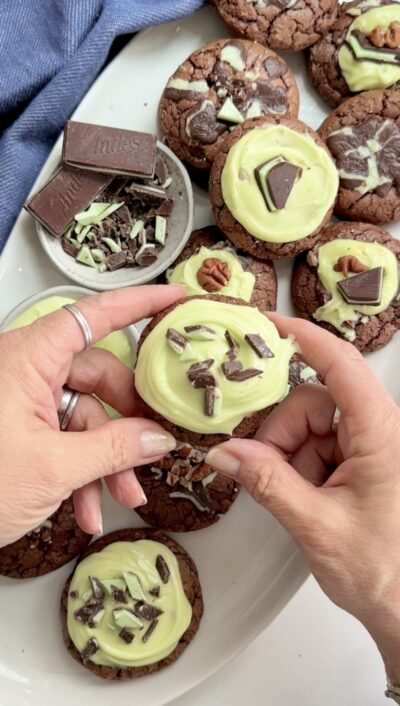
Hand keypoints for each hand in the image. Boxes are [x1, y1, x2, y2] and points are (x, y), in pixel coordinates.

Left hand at [0, 285, 183, 547]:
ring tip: (118, 497)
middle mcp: (24, 371)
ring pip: (84, 416)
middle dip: (125, 423)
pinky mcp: (18, 427)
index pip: (92, 315)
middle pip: (97, 376)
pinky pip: (63, 438)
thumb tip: (156, 438)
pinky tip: (85, 508)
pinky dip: (79, 473)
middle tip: (149, 450)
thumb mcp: (52, 469)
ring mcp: (21, 400)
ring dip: (105, 461)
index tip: (174, 298)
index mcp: (26, 360)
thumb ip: (113, 450)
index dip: (138, 303)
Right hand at [206, 315, 399, 684]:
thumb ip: (267, 484)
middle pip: (310, 400)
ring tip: (299, 498)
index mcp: (382, 434)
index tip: (270, 324)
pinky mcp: (357, 459)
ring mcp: (367, 444)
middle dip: (281, 434)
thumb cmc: (385, 572)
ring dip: (288, 455)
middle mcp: (378, 430)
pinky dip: (297, 465)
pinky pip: (312, 444)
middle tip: (268, 473)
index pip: (342, 366)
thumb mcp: (317, 526)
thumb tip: (224, 453)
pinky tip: (305, 497)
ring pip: (306, 423)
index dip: (305, 338)